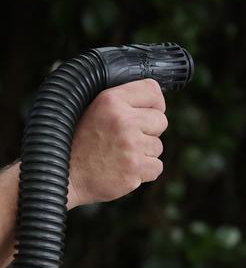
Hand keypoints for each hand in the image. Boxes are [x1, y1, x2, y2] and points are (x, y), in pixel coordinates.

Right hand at [67, 79, 167, 208]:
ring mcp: (130, 146)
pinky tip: (123, 168)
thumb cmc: (78, 143)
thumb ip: (121, 101)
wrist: (62, 178)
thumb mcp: (92, 109)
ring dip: (144, 153)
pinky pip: (156, 167)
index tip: (148, 112)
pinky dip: (144, 171)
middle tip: (125, 139)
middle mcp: (123, 120)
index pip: (152, 90)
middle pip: (161, 121)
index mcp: (111, 100)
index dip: (154, 103)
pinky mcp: (135, 169)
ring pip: (158, 146)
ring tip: (118, 155)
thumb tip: (154, 98)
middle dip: (149, 131)